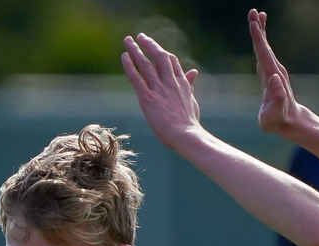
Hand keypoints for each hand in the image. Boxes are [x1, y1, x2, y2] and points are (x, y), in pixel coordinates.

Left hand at [121, 32, 202, 151]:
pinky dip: (129, 65)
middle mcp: (170, 82)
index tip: (154, 46)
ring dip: (135, 49)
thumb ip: (189, 84)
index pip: (171, 60)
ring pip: (145, 63)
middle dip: (149, 44)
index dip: (162, 51)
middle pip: (159, 56)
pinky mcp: (147, 98)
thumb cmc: (189, 123)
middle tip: (140, 36)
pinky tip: (124, 56)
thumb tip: (194, 71)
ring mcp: (158, 89)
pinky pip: (136, 77)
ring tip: (127, 40)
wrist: (186, 135)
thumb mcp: (192, 100)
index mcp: (181, 82)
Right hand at [249, 9, 300, 137]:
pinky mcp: (271, 72)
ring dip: (260, 30)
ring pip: (265, 47)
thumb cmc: (278, 120)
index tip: (254, 24)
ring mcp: (274, 70)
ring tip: (257, 15)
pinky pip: (265, 52)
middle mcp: (274, 70)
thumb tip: (274, 78)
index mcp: (272, 77)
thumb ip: (277, 97)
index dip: (258, 39)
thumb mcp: (274, 113)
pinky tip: (259, 33)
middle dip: (259, 29)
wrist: (290, 121)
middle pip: (264, 46)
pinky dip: (261, 40)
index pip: (263, 54)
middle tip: (253, 11)